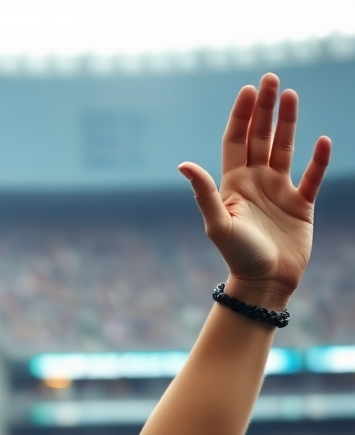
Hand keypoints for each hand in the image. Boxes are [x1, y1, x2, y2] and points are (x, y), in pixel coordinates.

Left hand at [180, 73, 330, 308]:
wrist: (264, 283)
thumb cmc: (237, 256)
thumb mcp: (218, 223)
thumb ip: (204, 192)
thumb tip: (183, 164)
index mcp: (233, 185)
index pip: (235, 141)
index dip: (241, 116)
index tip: (248, 90)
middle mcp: (255, 183)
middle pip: (260, 137)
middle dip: (265, 109)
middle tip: (270, 78)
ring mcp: (279, 192)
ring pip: (284, 148)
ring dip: (288, 123)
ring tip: (291, 94)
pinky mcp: (301, 204)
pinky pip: (312, 176)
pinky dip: (318, 159)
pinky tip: (323, 141)